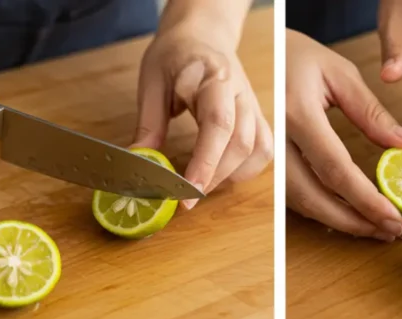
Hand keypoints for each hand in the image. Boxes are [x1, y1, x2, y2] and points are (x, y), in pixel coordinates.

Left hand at [134, 1, 272, 207]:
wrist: (202, 35)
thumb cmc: (175, 55)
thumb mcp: (151, 82)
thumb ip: (148, 123)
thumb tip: (139, 162)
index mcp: (213, 78)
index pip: (218, 124)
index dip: (205, 161)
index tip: (187, 190)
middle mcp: (240, 93)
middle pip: (242, 143)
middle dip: (214, 177)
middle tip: (185, 200)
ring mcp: (253, 105)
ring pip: (258, 150)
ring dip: (231, 176)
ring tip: (200, 187)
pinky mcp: (257, 117)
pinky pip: (262, 150)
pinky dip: (244, 171)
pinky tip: (219, 176)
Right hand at [286, 30, 401, 240]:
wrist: (258, 56)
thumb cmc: (300, 57)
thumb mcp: (341, 74)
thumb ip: (371, 112)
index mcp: (298, 114)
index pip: (334, 168)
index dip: (364, 199)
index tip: (392, 217)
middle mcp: (278, 142)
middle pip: (313, 197)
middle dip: (352, 221)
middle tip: (388, 232)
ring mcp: (268, 156)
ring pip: (300, 203)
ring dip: (337, 222)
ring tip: (373, 228)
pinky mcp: (268, 164)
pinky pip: (293, 196)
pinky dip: (321, 211)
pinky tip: (346, 214)